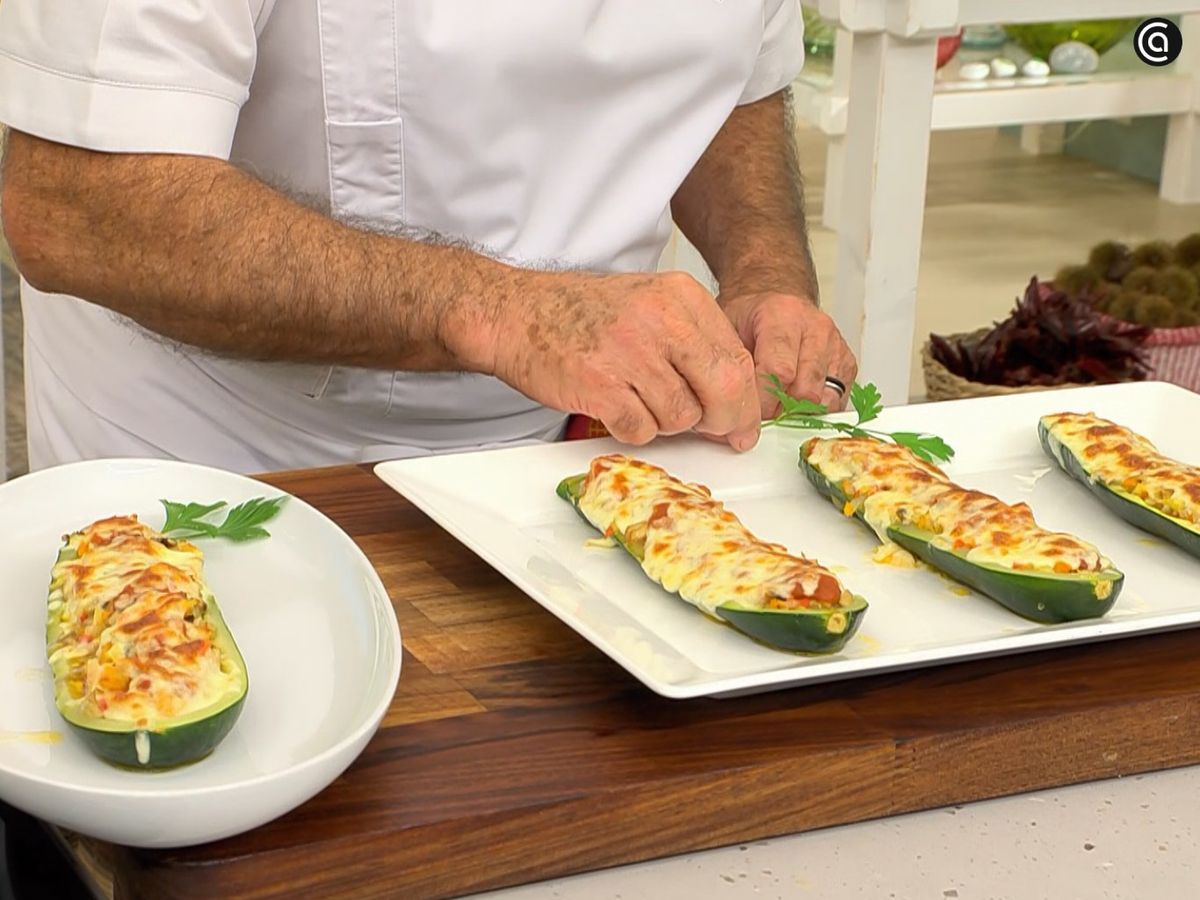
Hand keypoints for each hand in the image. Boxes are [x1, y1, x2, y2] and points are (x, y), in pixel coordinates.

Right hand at [487, 271, 761, 449]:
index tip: (743, 424)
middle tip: (714, 434)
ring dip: (664, 422)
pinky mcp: (601, 386)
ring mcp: (630, 353)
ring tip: (637, 400)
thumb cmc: (583, 314)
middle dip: (724, 422)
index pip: (738, 359)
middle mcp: (660, 319)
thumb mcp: (649, 305)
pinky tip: (615, 407)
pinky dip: (632, 429)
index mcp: (680, 296)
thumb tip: (734, 402)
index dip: (747, 403)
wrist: (517, 313)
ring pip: (681, 416)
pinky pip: (642, 430)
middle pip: (724, 390)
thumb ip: (694, 345)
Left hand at [718, 291, 857, 415]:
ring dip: (801, 412)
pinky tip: (797, 399)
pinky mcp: (847, 361)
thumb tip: (733, 404)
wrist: (774, 298)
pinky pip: (838, 399)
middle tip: (764, 412)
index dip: (764, 400)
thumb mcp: (728, 329)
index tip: (750, 411)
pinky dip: (817, 408)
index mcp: (783, 316)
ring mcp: (835, 344)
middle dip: (782, 410)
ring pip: (825, 398)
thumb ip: (733, 363)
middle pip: (806, 389)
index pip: (780, 371)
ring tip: (780, 405)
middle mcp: (815, 328)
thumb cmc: (751, 315)